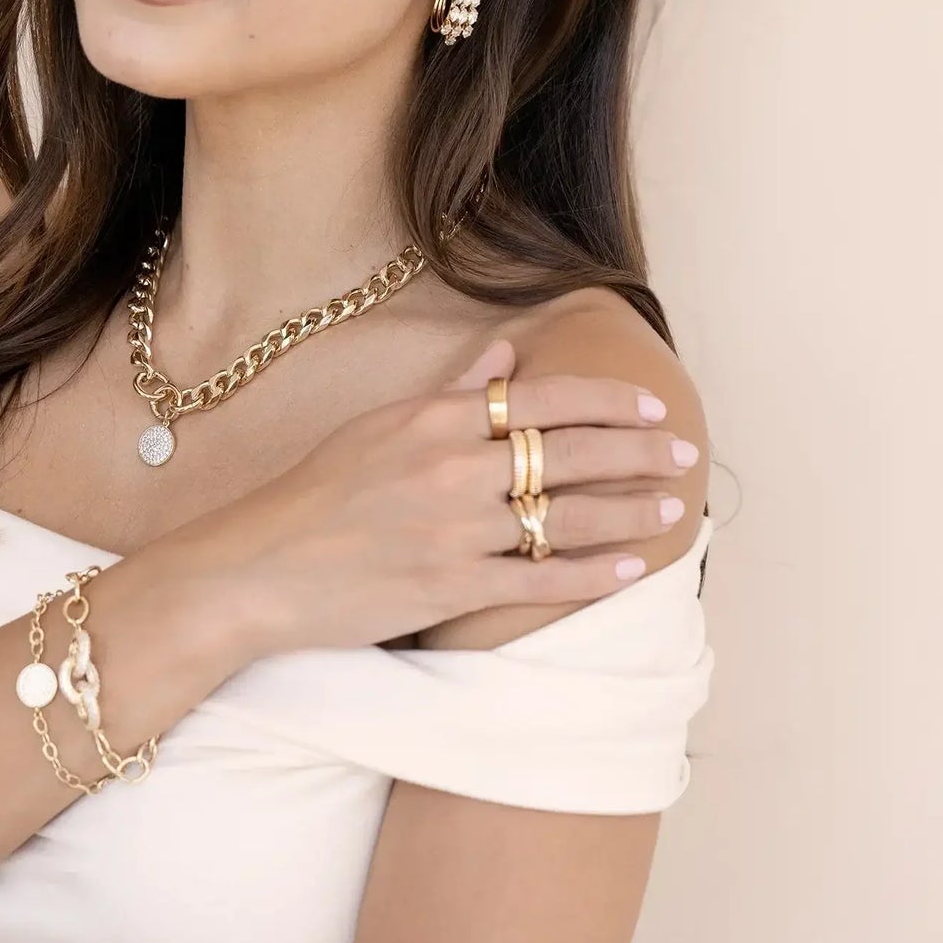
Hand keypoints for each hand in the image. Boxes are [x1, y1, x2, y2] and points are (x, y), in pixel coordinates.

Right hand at [226, 333, 685, 652]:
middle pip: (567, 451)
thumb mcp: (377, 426)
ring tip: (672, 506)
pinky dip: (594, 573)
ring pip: (566, 515)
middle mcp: (450, 467)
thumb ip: (449, 392)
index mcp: (433, 420)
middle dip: (637, 451)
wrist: (258, 568)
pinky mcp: (450, 588)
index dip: (605, 403)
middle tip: (684, 453)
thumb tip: (505, 354)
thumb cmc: (314, 495)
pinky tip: (631, 566)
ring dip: (629, 510)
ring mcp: (453, 529)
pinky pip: (539, 579)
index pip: (539, 397)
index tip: (647, 408)